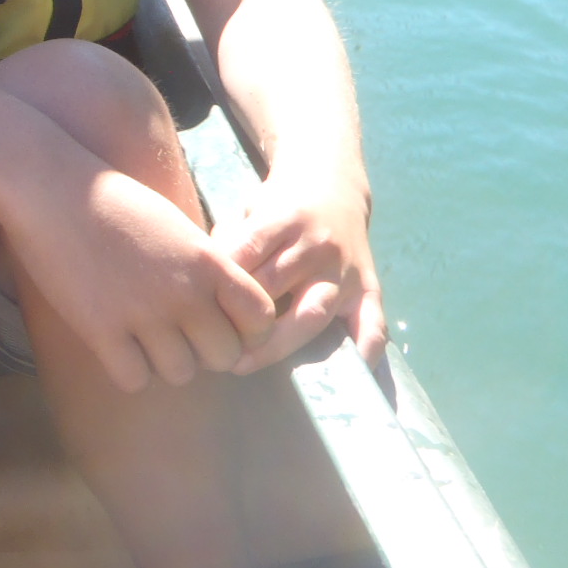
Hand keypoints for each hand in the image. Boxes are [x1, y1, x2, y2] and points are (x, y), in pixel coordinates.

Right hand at [0, 166, 277, 392]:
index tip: (221, 323)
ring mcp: (143, 314)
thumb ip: (204, 268)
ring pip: (181, 373)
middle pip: (224, 357)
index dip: (245, 330)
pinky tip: (114, 342)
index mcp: (208, 261)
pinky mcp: (101, 330)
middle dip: (204, 350)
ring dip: (164, 361)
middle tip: (176, 332)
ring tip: (141, 335)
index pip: (261, 320)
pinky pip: (135, 379)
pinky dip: (128, 368)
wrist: (50, 186)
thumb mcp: (174, 226)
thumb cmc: (112, 201)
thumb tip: (222, 311)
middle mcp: (184, 292)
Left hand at [216, 171, 385, 374]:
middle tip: (211, 345)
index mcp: (284, 219)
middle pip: (276, 287)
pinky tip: (345, 379)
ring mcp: (345, 272)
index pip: (248, 250)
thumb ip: (230, 240)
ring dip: (277, 342)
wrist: (334, 187)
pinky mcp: (369, 290)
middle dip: (242, 318)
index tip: (195, 308)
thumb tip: (200, 280)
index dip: (221, 281)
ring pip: (312, 312)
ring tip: (245, 363)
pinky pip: (372, 326)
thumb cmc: (279, 207)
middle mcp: (318, 246)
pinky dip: (363, 352)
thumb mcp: (251, 208)